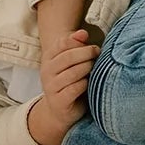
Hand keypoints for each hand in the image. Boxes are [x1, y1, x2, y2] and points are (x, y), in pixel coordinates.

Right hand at [29, 29, 98, 144]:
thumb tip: (83, 32)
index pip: (63, 43)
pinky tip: (89, 83)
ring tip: (94, 68)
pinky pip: (75, 88)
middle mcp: (46, 71)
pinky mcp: (58, 101)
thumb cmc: (71, 81)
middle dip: (87, 53)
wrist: (60, 111)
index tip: (91, 44)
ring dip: (88, 68)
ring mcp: (51, 87)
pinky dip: (85, 84)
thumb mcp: (72, 62)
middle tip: (97, 54)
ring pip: (73, 72)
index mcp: (48, 58)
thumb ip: (77, 45)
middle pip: (68, 56)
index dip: (79, 42)